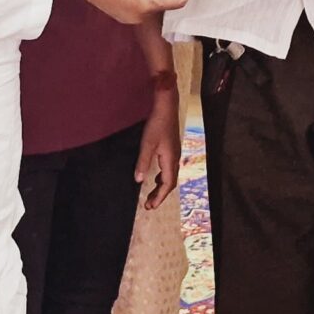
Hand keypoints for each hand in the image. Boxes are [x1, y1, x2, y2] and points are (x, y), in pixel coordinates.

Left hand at [136, 86, 181, 209]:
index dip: (159, 197)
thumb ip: (143, 163)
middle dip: (160, 195)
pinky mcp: (172, 149)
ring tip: (151, 195)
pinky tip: (155, 177)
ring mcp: (174, 153)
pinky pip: (169, 169)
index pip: (168, 184)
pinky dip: (162, 177)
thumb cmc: (156, 124)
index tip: (151, 207)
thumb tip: (139, 181)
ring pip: (170, 176)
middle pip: (170, 182)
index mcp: (170, 160)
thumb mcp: (147, 144)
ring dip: (161, 187)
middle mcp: (175, 159)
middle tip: (149, 205)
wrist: (167, 107)